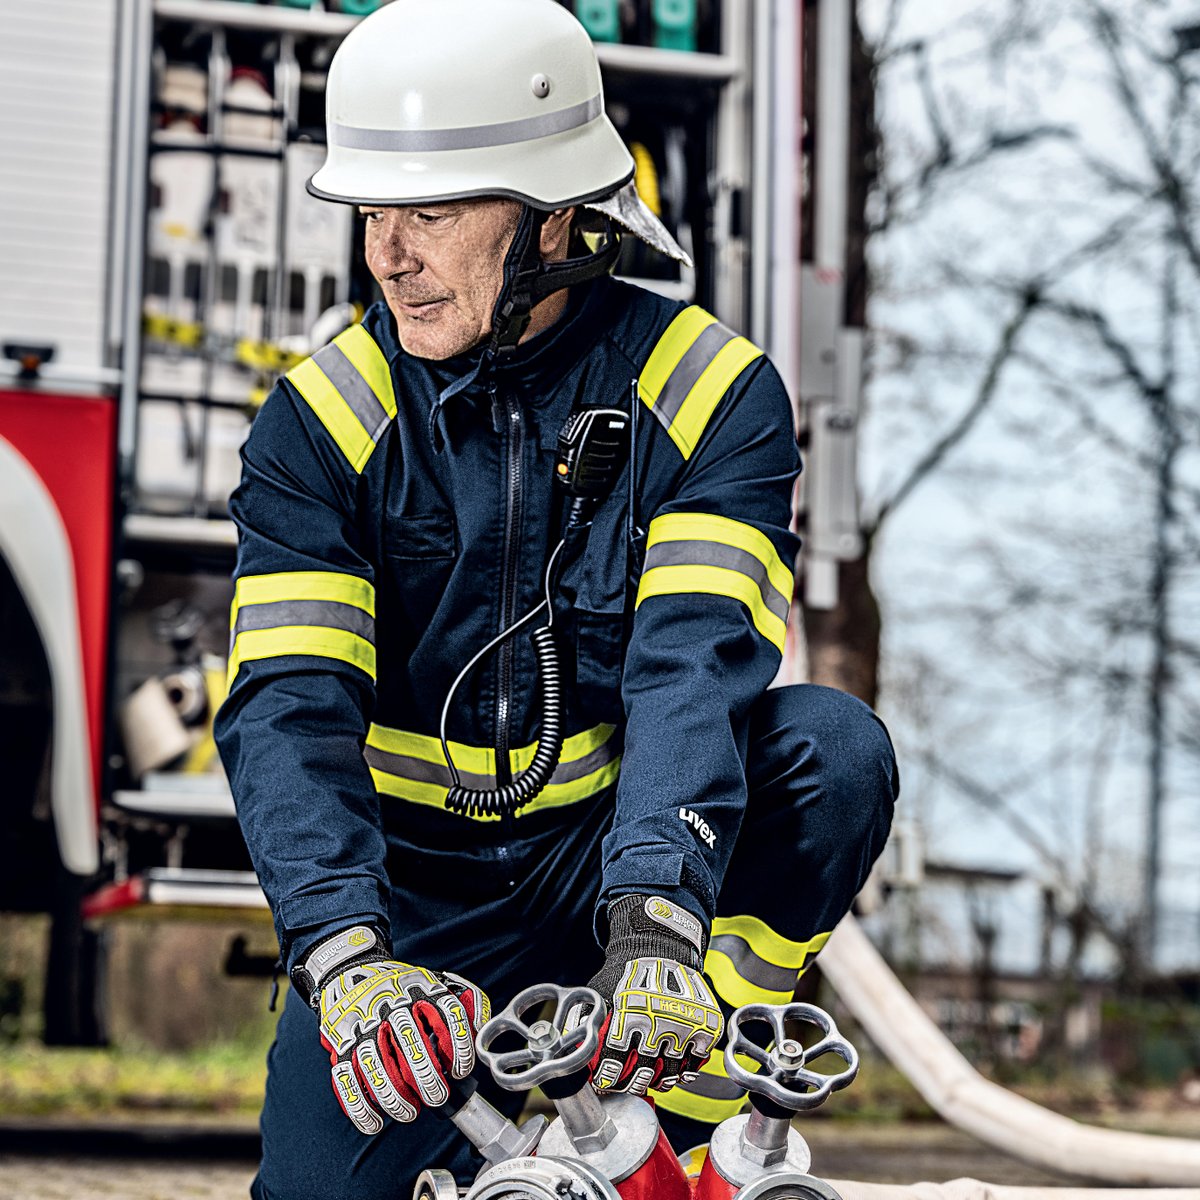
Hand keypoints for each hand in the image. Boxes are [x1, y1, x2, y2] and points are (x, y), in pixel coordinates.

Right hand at [291, 926, 489, 1134]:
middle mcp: (391, 1006)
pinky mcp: (339, 1044)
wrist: (349, 969)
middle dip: (428, 1078)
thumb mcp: (437, 981)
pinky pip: (345, 1079)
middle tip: (438, 1097)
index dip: (458, 1046)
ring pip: (377, 1066)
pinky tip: (377, 1122)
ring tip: (410, 1113)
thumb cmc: (403, 987)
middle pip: (412, 1044)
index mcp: (421, 990)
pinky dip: (360, 1107)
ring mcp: (363, 1025)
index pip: (447, 1015)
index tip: (461, 1072)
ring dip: (395, 1097)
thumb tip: (481, 1029)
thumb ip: (466, 1001)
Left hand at [585, 895, 723, 1095]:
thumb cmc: (628, 971)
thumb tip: (573, 1043)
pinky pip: (697, 1061)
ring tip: (654, 1082)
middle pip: (643, 1072)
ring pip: (671, 1072)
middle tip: (629, 1085)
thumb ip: (590, 1017)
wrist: (663, 946)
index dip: (608, 1078)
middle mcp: (658, 1021)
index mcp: (629, 1013)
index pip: (615, 1061)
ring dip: (661, 1082)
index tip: (605, 1083)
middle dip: (632, 1084)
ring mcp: (684, 1023)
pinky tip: (678, 1072)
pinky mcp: (706, 1024)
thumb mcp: (601, 989)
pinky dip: (687, 1071)